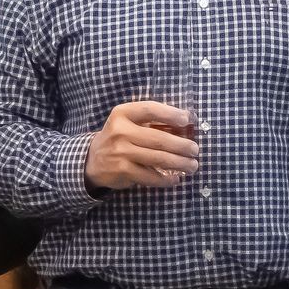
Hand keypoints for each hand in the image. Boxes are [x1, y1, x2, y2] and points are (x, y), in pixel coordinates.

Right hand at [86, 101, 200, 190]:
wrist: (93, 160)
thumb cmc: (119, 138)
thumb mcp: (127, 123)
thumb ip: (150, 121)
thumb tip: (186, 124)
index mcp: (123, 113)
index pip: (150, 109)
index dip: (171, 114)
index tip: (187, 120)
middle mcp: (120, 131)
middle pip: (159, 138)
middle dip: (182, 146)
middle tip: (195, 150)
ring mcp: (121, 152)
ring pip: (158, 158)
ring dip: (180, 163)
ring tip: (192, 165)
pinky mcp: (123, 171)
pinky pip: (151, 176)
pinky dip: (166, 179)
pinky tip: (175, 179)